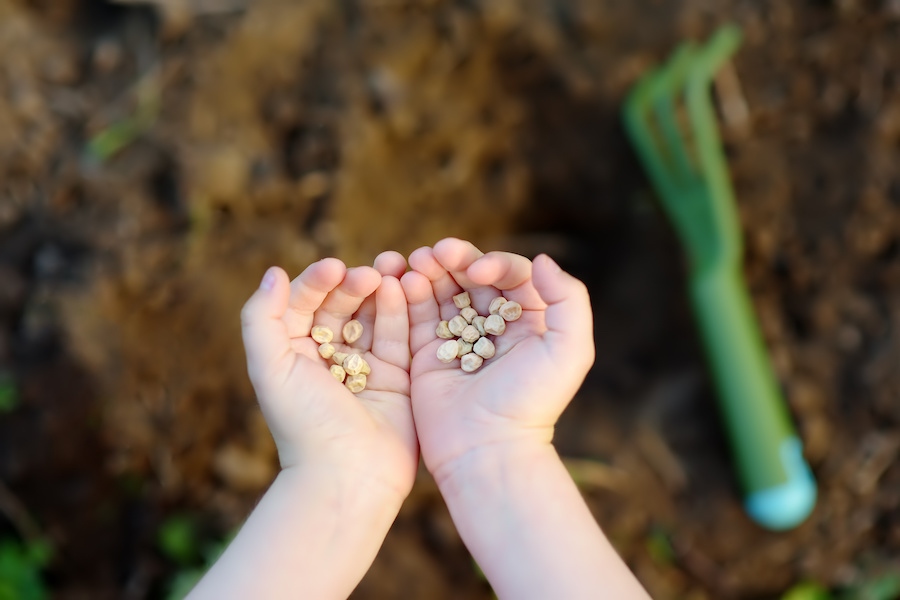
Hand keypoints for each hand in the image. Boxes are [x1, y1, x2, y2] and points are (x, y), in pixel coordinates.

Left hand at [240, 252, 417, 498]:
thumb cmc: (304, 424)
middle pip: (342, 305)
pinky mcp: (397, 377)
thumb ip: (262, 317)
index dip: (318, 280)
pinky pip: (399, 336)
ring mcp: (365, 367)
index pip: (305, 303)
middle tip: (369, 273)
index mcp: (294, 354)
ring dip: (381, 290)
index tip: (334, 267)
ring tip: (391, 269)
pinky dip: (401, 311)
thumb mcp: (269, 367)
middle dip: (354, 283)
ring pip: (373, 316)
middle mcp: (328, 358)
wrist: (348, 476)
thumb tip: (273, 273)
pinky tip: (403, 289)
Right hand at [400, 238, 594, 481]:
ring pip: (442, 290)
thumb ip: (568, 299)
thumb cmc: (532, 403)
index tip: (477, 271)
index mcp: (529, 321)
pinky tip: (402, 281)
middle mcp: (494, 326)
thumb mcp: (570, 351)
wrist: (487, 449)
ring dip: (428, 270)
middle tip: (435, 252)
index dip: (494, 263)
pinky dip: (408, 294)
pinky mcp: (427, 353)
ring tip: (414, 262)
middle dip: (454, 260)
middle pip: (472, 277)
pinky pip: (416, 315)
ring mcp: (458, 338)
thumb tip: (541, 260)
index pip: (511, 275)